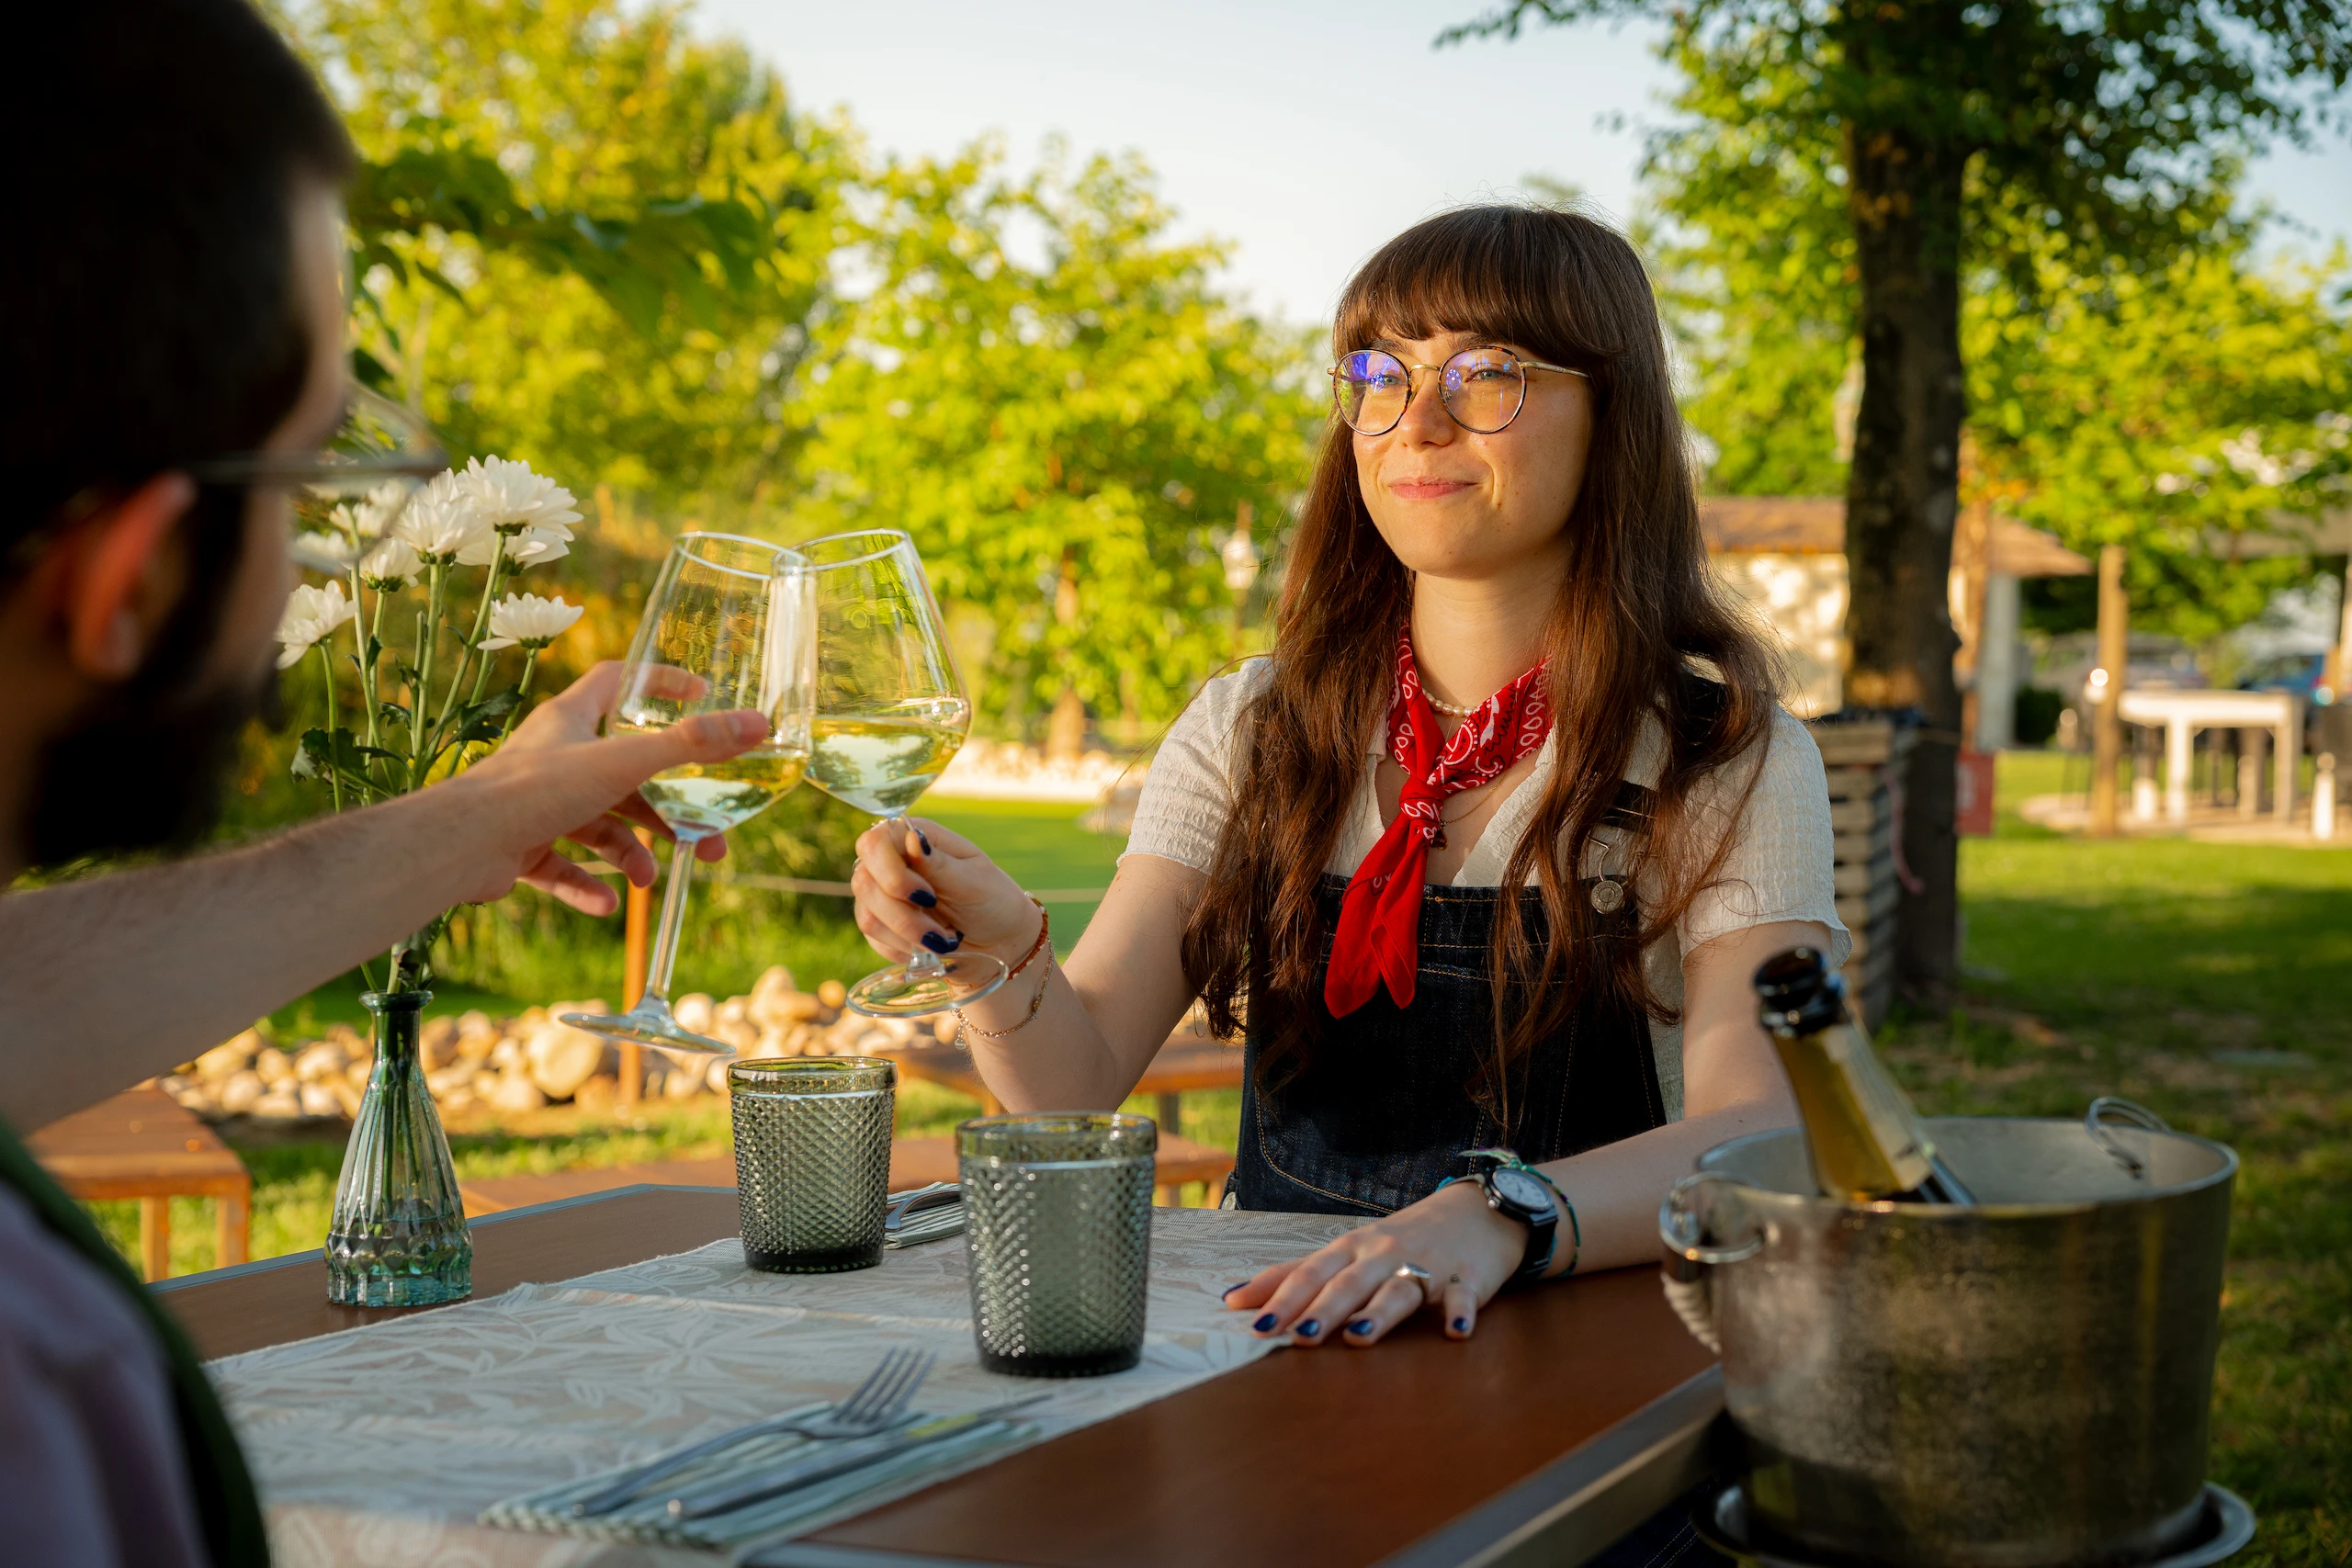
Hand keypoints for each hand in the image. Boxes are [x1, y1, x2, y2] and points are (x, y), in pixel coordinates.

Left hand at [441, 662, 766, 914]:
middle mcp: (554, 756)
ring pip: (598, 825)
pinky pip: (564, 865)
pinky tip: (607, 905)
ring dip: (629, 853)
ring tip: (649, 879)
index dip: (659, 683)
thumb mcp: (626, 763)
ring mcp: (536, 803)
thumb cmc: (534, 790)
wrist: (459, 846)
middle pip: (624, 773)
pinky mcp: (520, 846)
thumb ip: (692, 746)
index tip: (701, 698)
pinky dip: (588, 885)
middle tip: (707, 836)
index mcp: (572, 719)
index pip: (619, 680)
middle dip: (667, 808)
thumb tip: (757, 724)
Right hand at [850, 817, 1037, 963]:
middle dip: (903, 916)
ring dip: (908, 935)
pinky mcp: (880, 924)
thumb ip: (940, 864)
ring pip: (867, 916)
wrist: (1000, 941)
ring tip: (945, 939)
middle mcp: (891, 862)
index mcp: (915, 838)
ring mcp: (881, 894)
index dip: (890, 872)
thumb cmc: (992, 901)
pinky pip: (874, 939)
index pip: (874, 843)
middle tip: (942, 931)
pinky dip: (905, 949)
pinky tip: (930, 947)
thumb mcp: (974, 882)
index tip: (926, 897)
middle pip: (864, 883)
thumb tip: (912, 837)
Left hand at [1220, 1181, 1527, 1346]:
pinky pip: (1463, 1296)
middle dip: (1324, 1310)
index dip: (1285, 1298)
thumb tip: (1231, 1299)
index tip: (1257, 1325)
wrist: (1477, 1211)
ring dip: (1379, 1313)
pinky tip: (1455, 1331)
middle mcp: (1384, 1255)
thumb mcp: (1347, 1253)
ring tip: (1359, 1337)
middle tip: (1300, 1338)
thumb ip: (1293, 1276)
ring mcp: (1427, 1265)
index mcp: (1352, 1250)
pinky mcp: (1467, 1278)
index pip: (1312, 1272)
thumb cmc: (1401, 1239)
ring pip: (1399, 1289)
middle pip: (1350, 1283)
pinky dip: (1459, 1312)